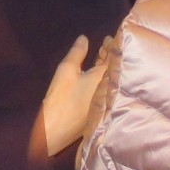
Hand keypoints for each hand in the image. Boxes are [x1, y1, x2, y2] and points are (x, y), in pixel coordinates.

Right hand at [37, 35, 106, 156]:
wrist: (54, 131)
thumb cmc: (62, 98)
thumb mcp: (67, 70)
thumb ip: (77, 52)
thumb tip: (84, 38)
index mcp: (106, 78)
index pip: (115, 58)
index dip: (113, 46)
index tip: (109, 38)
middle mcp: (110, 89)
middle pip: (113, 68)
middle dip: (109, 56)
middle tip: (105, 44)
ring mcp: (106, 100)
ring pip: (108, 78)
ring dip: (105, 67)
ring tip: (101, 56)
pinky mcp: (99, 109)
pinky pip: (104, 87)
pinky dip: (101, 78)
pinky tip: (95, 74)